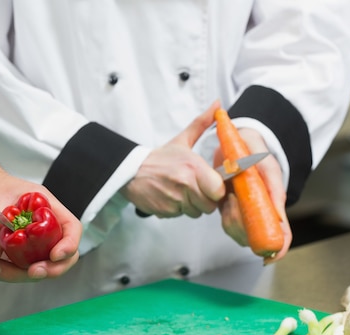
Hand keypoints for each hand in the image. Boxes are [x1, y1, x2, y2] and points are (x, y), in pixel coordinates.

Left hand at [0, 162, 81, 281]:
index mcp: (46, 207)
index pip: (71, 227)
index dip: (69, 244)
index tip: (55, 255)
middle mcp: (44, 228)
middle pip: (63, 256)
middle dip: (50, 269)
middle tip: (32, 271)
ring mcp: (34, 243)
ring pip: (38, 268)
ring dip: (16, 274)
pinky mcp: (20, 254)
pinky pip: (18, 271)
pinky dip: (2, 272)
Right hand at [121, 102, 224, 217]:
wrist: (131, 171)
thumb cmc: (159, 158)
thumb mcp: (182, 140)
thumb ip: (202, 123)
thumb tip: (217, 104)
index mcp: (193, 166)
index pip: (219, 190)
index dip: (216, 190)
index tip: (210, 184)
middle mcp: (185, 184)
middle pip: (209, 205)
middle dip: (204, 200)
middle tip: (194, 189)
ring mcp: (174, 199)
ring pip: (195, 212)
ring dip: (191, 206)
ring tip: (181, 192)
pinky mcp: (165, 211)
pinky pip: (180, 216)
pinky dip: (177, 210)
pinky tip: (171, 198)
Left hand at [215, 128, 291, 263]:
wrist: (234, 141)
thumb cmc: (255, 151)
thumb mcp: (265, 164)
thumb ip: (273, 187)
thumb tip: (278, 215)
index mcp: (274, 204)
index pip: (281, 233)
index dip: (278, 248)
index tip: (269, 256)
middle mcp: (260, 212)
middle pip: (255, 236)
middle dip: (243, 226)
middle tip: (235, 200)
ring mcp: (244, 211)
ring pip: (238, 231)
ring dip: (232, 218)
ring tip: (230, 193)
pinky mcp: (228, 208)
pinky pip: (225, 221)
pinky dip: (223, 212)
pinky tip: (225, 196)